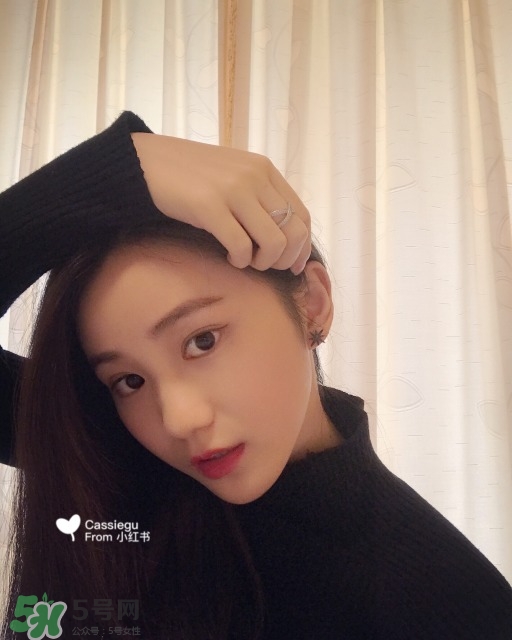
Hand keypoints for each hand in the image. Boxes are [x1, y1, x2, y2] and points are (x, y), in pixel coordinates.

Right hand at [131, 133, 310, 273]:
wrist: (146, 162)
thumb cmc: (191, 176)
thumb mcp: (234, 175)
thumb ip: (260, 195)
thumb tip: (285, 235)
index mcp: (265, 169)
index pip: (302, 216)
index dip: (302, 248)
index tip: (292, 265)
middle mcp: (255, 177)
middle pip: (293, 233)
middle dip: (285, 260)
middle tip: (265, 266)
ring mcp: (233, 190)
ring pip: (273, 243)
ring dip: (263, 263)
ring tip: (246, 261)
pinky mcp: (209, 205)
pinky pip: (241, 247)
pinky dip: (239, 261)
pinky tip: (229, 258)